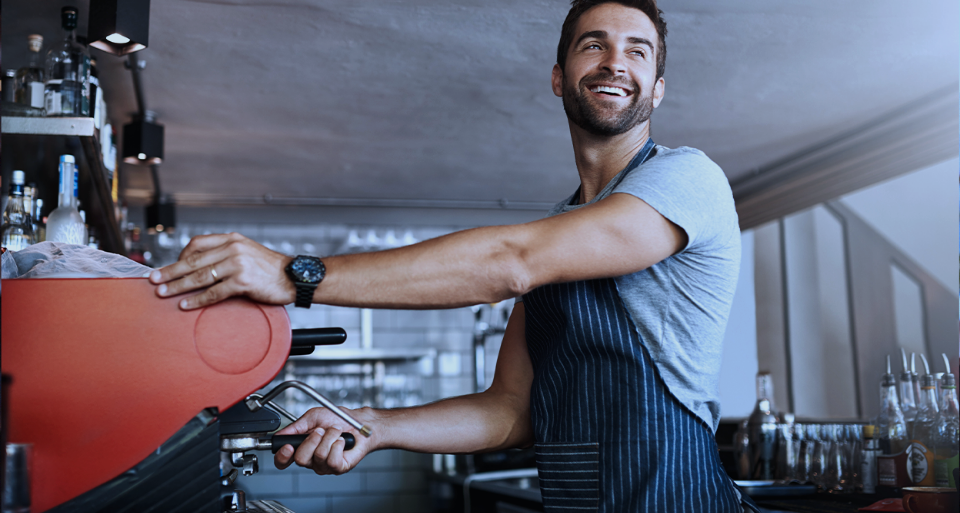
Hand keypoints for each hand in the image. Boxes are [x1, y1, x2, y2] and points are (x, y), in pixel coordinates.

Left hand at [149, 232, 296, 309]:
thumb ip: (226, 254)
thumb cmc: (271, 269)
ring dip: (178, 286)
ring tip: (164, 293)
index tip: (169, 267)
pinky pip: (213, 292)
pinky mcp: (242, 281)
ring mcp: (238, 264)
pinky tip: (186, 305)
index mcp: (232, 239)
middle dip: (170, 271)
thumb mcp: (247, 252)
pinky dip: (197, 300)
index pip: (197, 243)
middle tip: (154, 280)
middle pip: (193, 260)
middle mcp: (233, 248)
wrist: (295, 277)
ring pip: (200, 276)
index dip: (180, 256)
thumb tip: (200, 266)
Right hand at [274, 406, 378, 474]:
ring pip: (319, 456)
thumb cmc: (337, 419)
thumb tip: (279, 435)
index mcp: (301, 448)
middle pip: (300, 459)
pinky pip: (332, 460)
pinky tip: (341, 441)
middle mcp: (310, 459)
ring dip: (328, 438)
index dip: (282, 457)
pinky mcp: (338, 467)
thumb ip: (295, 427)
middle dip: (312, 440)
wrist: (358, 421)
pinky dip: (338, 445)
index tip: (288, 446)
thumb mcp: (313, 417)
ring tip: (335, 432)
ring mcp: (323, 465)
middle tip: (321, 430)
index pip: (283, 461)